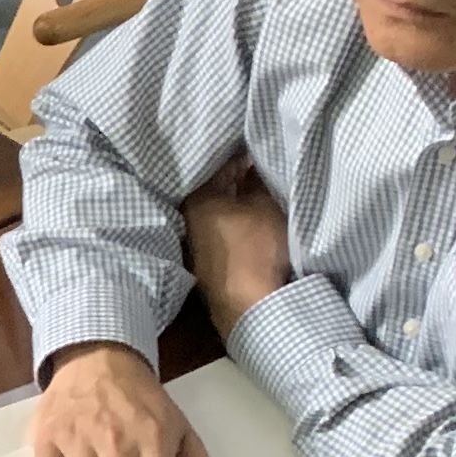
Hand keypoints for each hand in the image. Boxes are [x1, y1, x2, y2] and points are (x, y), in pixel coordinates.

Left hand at [184, 158, 292, 331]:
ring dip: (240, 203)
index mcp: (196, 200)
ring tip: (265, 192)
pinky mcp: (209, 265)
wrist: (251, 308)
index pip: (220, 165)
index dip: (244, 155)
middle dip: (240, 179)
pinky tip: (256, 221)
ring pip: (221, 212)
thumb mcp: (265, 206)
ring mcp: (197, 246)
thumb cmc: (257, 249)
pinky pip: (225, 232)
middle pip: (217, 190)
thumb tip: (252, 167)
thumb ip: (257, 181)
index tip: (262, 148)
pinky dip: (238, 223)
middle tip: (267, 168)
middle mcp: (188, 220)